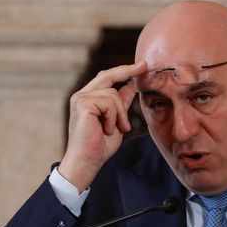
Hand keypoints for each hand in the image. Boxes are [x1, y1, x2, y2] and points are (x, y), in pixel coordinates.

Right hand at [58, 61, 147, 192]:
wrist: (87, 161)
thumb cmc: (100, 146)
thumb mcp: (116, 121)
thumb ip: (121, 104)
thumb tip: (131, 86)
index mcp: (88, 98)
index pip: (107, 78)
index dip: (124, 71)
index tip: (141, 66)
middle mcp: (82, 95)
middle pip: (108, 75)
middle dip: (128, 70)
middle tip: (145, 66)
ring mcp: (81, 99)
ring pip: (113, 94)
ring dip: (121, 114)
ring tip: (117, 129)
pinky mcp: (83, 104)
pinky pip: (109, 103)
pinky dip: (113, 118)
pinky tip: (107, 130)